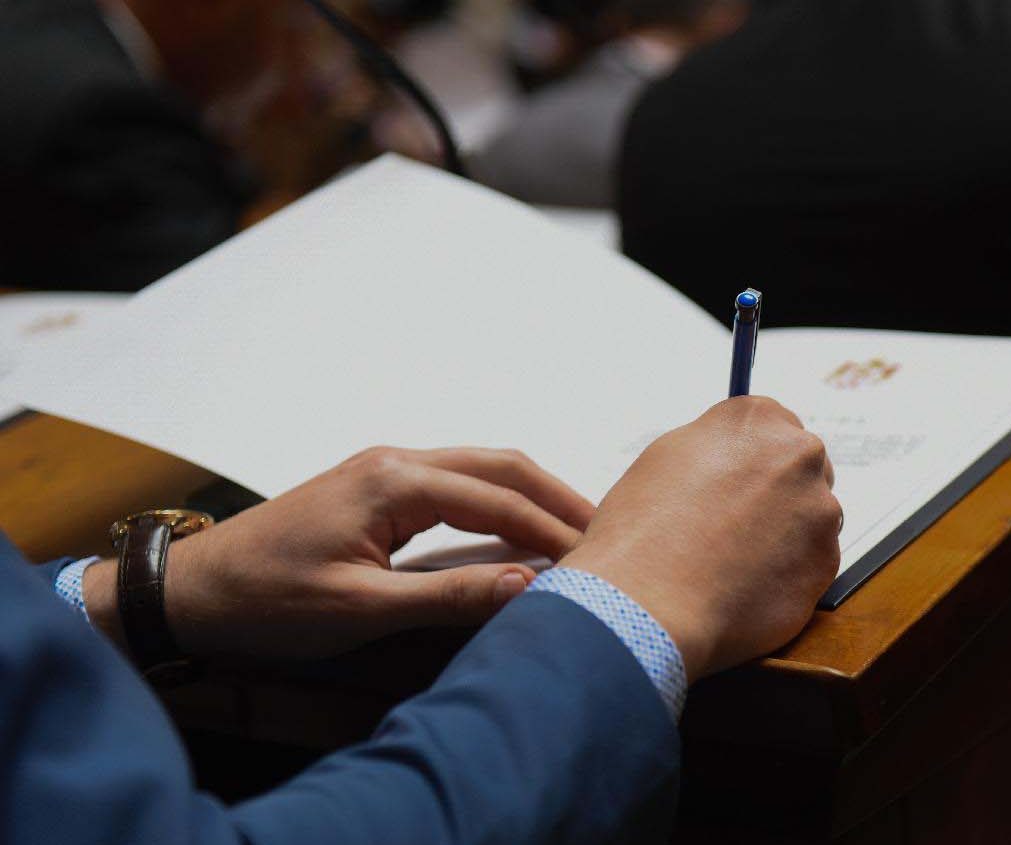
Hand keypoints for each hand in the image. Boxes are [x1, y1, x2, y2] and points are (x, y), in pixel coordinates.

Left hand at [85, 447, 594, 659]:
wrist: (192, 591)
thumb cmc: (267, 600)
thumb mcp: (360, 608)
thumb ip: (448, 595)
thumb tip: (530, 587)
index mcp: (393, 480)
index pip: (496, 498)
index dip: (551, 528)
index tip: (597, 556)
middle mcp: (394, 460)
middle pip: (498, 463)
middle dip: (555, 493)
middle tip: (605, 529)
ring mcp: (384, 469)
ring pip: (479, 467)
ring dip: (529, 493)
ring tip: (575, 527)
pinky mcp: (376, 486)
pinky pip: (456, 482)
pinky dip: (498, 499)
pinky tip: (517, 528)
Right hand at [561, 396, 841, 681]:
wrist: (649, 601)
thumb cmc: (643, 530)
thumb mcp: (667, 459)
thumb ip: (716, 448)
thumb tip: (735, 460)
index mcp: (757, 418)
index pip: (774, 427)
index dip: (753, 460)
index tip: (738, 482)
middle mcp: (798, 454)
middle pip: (802, 468)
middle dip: (779, 493)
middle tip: (739, 526)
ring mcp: (819, 508)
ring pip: (810, 519)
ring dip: (785, 536)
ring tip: (732, 564)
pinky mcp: (827, 561)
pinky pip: (811, 564)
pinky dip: (787, 576)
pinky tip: (747, 588)